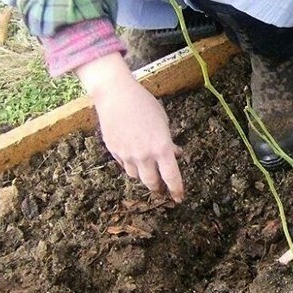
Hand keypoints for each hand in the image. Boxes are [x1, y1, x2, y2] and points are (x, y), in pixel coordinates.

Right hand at [75, 53, 183, 202]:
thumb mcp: (163, 122)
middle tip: (162, 187)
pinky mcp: (113, 151)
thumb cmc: (144, 104)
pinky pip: (124, 165)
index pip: (172, 177)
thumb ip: (168, 142)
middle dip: (158, 187)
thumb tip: (174, 154)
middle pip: (152, 183)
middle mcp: (144, 156)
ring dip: (143, 175)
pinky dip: (131, 164)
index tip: (179, 198)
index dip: (176, 190)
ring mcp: (127, 155)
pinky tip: (133, 154)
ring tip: (147, 168)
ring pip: (136, 176)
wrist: (115, 95)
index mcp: (161, 148)